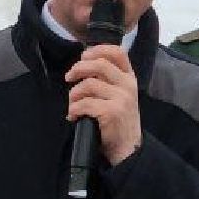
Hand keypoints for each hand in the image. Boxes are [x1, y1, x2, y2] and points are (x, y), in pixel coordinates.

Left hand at [66, 44, 140, 164]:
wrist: (127, 149)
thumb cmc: (118, 121)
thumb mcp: (120, 96)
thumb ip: (107, 80)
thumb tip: (83, 64)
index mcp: (129, 78)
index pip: (118, 52)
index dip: (98, 49)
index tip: (84, 56)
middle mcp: (128, 85)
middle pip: (99, 64)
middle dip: (78, 68)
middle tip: (69, 77)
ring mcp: (121, 98)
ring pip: (88, 84)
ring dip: (74, 94)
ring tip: (73, 104)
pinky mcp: (112, 112)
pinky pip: (84, 103)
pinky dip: (73, 109)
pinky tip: (74, 116)